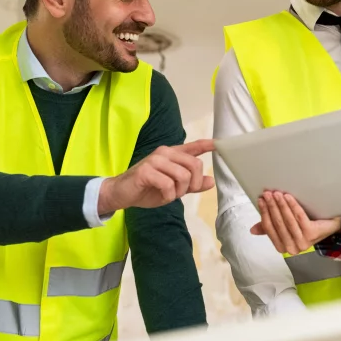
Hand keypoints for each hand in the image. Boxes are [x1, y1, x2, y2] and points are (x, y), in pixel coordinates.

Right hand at [98, 139, 215, 213]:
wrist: (121, 194)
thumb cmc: (148, 189)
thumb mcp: (174, 188)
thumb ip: (192, 184)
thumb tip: (211, 181)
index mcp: (172, 154)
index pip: (193, 146)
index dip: (207, 145)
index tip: (219, 143)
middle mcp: (165, 153)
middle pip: (194, 165)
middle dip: (193, 183)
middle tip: (182, 192)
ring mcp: (155, 160)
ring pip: (183, 176)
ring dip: (179, 191)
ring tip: (169, 194)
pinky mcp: (146, 171)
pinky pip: (168, 184)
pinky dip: (168, 195)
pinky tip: (161, 196)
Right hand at [249, 191, 340, 254]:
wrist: (329, 226)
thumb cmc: (307, 226)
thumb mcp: (286, 228)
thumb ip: (271, 228)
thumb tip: (252, 230)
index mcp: (282, 247)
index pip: (269, 229)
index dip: (264, 213)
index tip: (260, 200)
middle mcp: (292, 248)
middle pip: (278, 223)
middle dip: (272, 206)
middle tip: (268, 194)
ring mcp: (302, 242)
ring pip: (288, 220)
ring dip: (281, 205)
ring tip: (277, 193)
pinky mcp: (312, 234)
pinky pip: (299, 217)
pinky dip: (293, 206)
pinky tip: (288, 197)